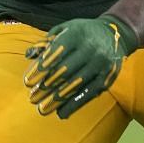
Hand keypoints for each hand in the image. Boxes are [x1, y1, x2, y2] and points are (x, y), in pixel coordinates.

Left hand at [24, 14, 138, 118]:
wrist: (115, 34)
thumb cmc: (82, 33)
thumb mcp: (64, 29)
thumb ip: (46, 42)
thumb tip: (29, 55)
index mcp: (77, 33)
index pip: (56, 53)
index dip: (41, 68)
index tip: (28, 82)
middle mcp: (91, 47)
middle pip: (65, 70)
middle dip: (47, 86)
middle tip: (32, 98)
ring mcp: (101, 62)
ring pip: (76, 84)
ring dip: (58, 98)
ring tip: (43, 109)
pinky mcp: (108, 76)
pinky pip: (90, 93)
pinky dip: (75, 104)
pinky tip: (61, 113)